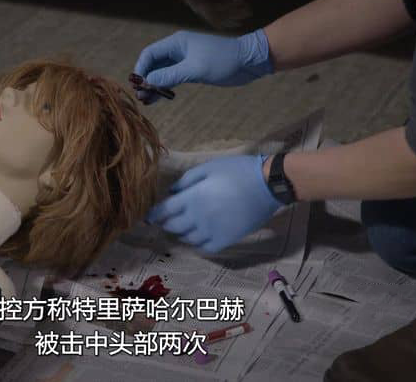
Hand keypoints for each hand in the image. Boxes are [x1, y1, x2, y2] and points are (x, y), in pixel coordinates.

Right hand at [133, 29, 273, 102]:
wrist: (249, 61)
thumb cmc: (224, 60)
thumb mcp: (195, 69)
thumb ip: (171, 75)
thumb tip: (148, 82)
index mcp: (176, 43)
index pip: (150, 54)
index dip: (141, 69)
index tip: (137, 85)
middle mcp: (178, 50)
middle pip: (153, 64)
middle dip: (145, 80)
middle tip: (141, 97)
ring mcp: (184, 61)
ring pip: (162, 73)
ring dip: (154, 86)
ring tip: (146, 101)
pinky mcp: (192, 70)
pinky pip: (172, 78)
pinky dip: (165, 87)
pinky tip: (158, 98)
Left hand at [146, 155, 280, 252]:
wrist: (267, 185)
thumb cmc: (237, 171)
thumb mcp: (208, 168)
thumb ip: (186, 180)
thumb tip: (171, 192)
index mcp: (192, 198)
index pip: (164, 211)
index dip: (153, 215)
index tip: (148, 217)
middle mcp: (198, 217)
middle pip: (173, 226)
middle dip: (165, 223)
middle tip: (164, 220)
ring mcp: (212, 231)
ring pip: (187, 238)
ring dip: (180, 233)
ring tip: (180, 228)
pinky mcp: (226, 239)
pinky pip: (205, 247)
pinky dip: (197, 243)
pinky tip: (198, 236)